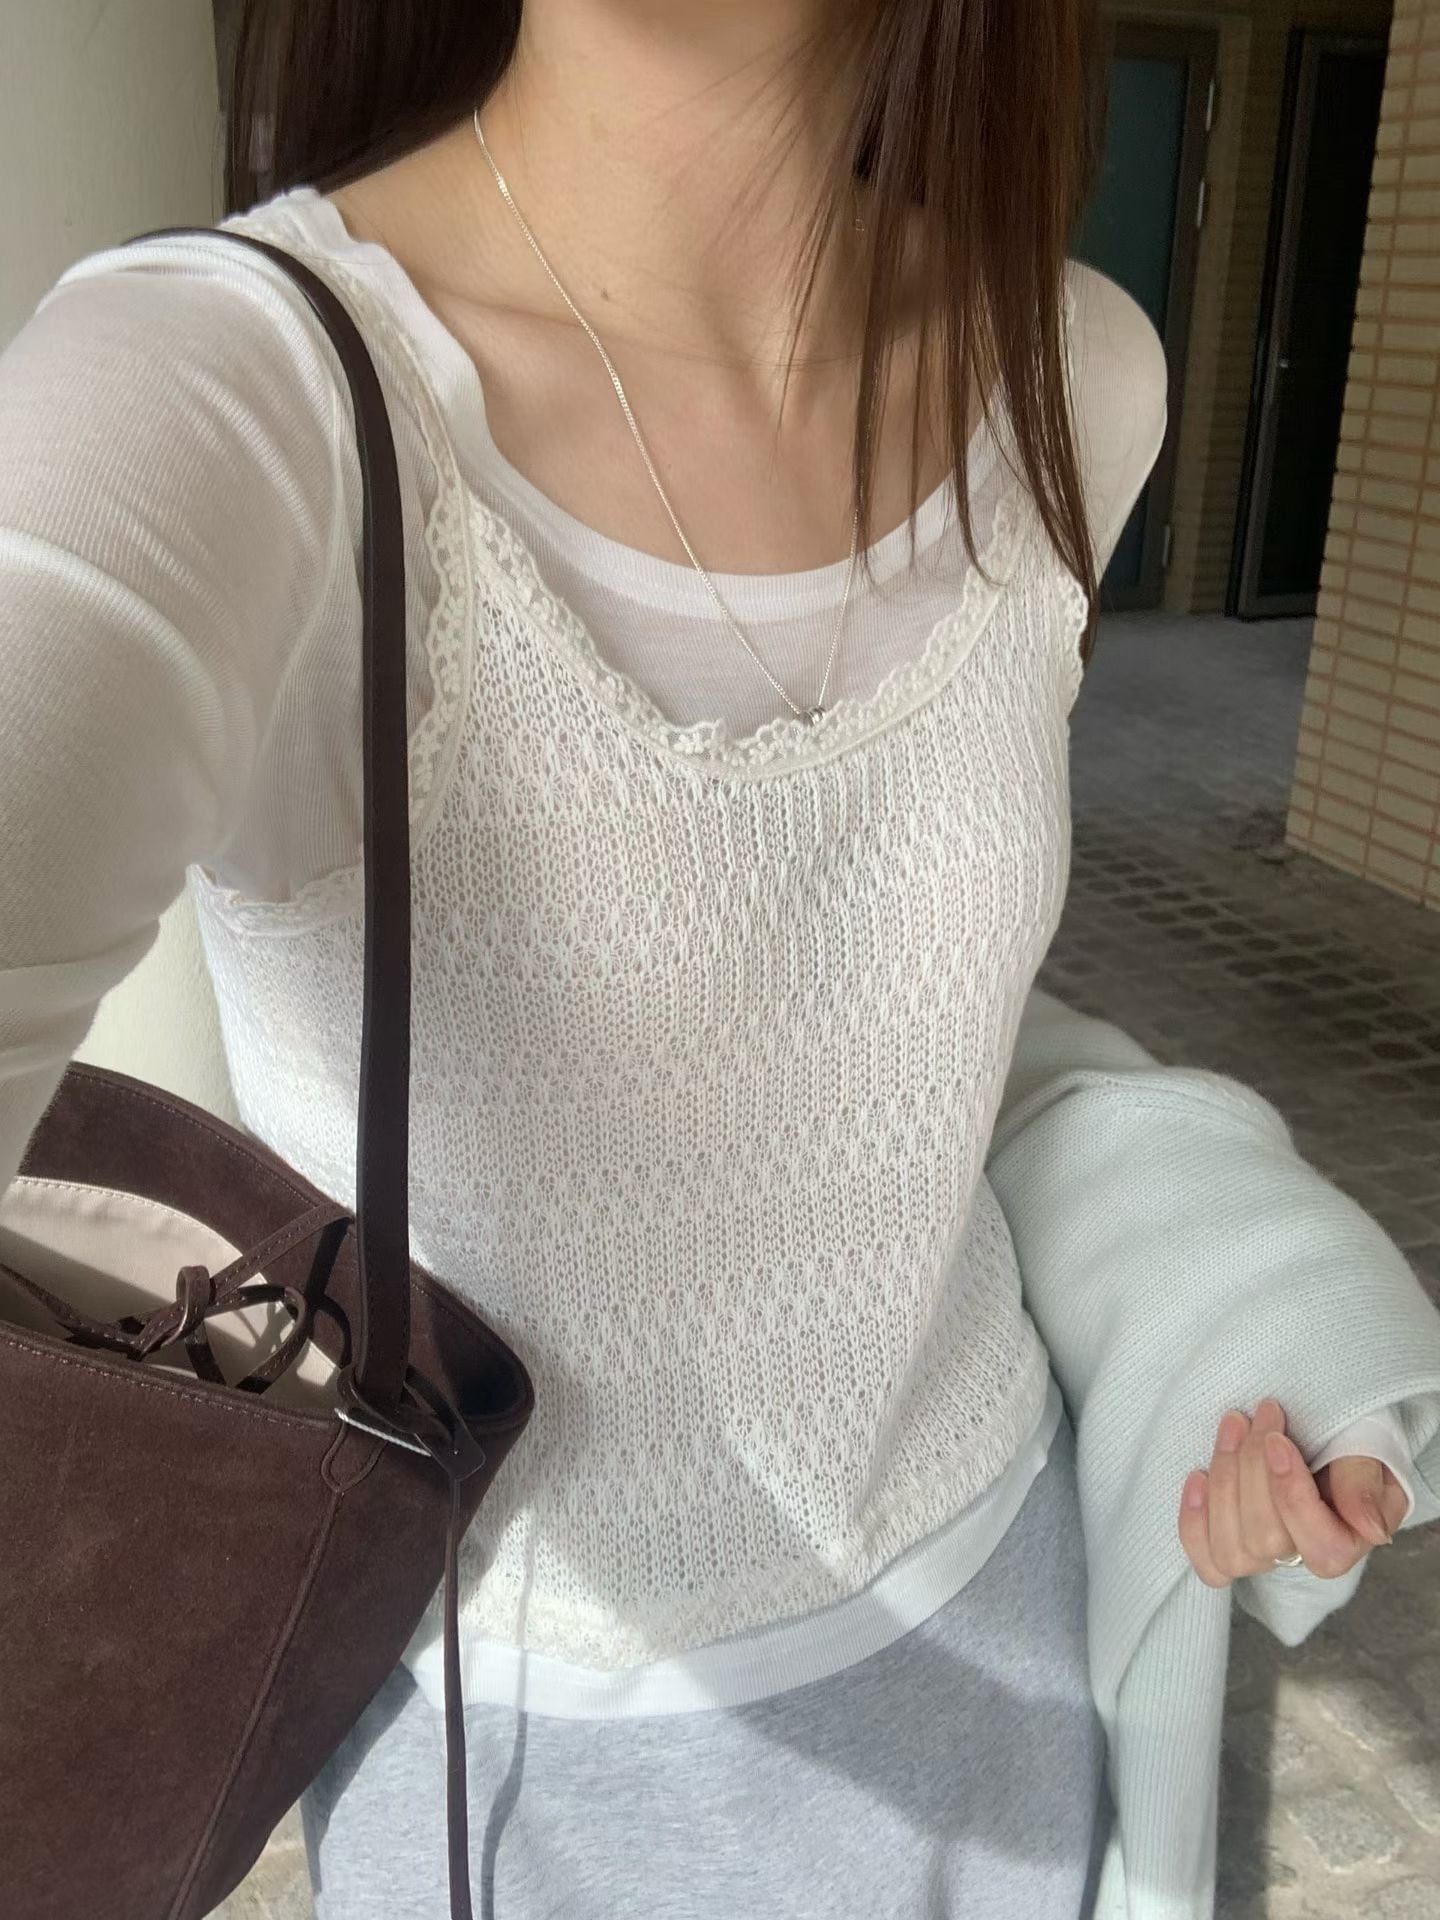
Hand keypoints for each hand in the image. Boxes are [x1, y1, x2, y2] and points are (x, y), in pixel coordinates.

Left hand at [1178, 1399, 1407, 1586]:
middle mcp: (1305, 1556)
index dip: (1290, 1494)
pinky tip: (1197, 1477)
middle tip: (1258, 1415)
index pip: (1322, 1548)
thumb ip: (1365, 1483)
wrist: (1327, 1427)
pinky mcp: (1232, 1543)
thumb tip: (1370, 1530)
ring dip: (1223, 1484)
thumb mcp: (1370, 1448)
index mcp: (1350, 1540)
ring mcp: (1265, 1554)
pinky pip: (1208, 1563)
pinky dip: (1194, 1523)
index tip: (1276, 1438)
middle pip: (1266, 1542)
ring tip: (1232, 1427)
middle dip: (1252, 1470)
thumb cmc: (1351, 1438)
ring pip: (1232, 1554)